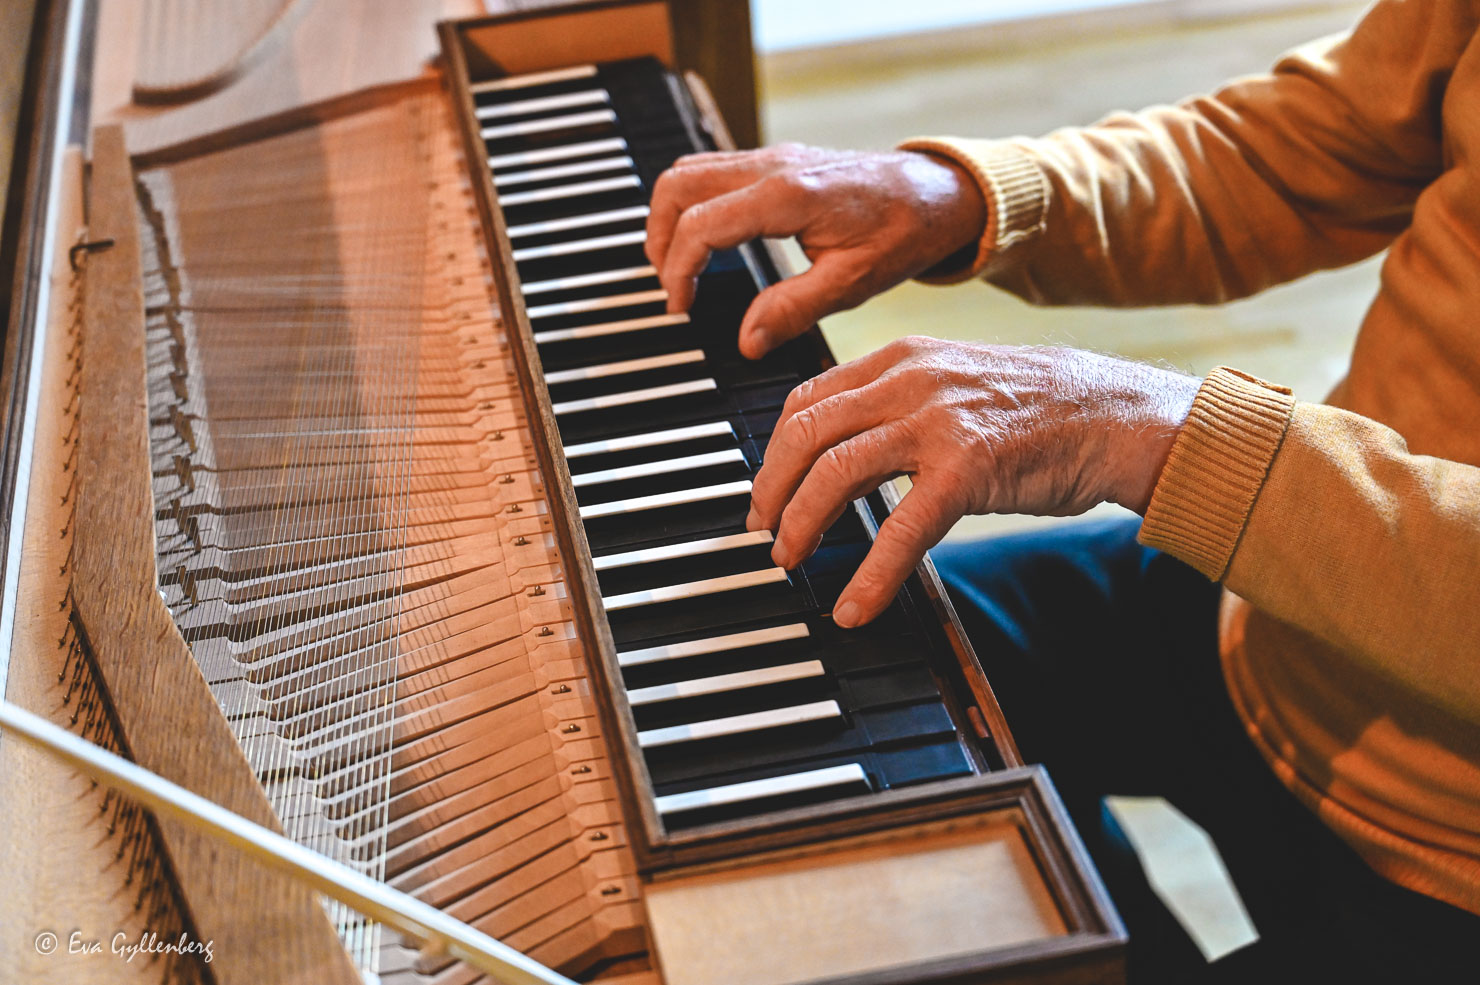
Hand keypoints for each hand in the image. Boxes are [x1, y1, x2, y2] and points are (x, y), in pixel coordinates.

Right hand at [645, 144, 985, 357]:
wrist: (940, 192)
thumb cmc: (905, 232)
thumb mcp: (853, 282)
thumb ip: (793, 310)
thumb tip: (747, 342)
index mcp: (788, 195)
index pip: (701, 225)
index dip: (679, 270)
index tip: (682, 307)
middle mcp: (773, 165)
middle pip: (677, 186)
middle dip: (660, 239)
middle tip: (673, 287)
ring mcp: (772, 157)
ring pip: (688, 172)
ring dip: (671, 219)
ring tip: (681, 268)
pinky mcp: (776, 161)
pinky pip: (712, 172)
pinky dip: (693, 205)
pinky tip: (706, 243)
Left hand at [748, 337, 1199, 625]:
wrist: (1118, 416)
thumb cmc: (1042, 409)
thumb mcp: (956, 382)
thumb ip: (900, 401)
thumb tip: (846, 443)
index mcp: (900, 358)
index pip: (808, 400)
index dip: (776, 451)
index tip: (767, 490)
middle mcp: (910, 380)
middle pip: (805, 433)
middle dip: (772, 489)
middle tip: (764, 532)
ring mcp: (938, 422)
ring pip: (835, 472)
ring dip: (800, 523)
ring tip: (791, 560)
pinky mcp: (967, 469)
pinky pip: (899, 529)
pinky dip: (869, 575)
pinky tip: (854, 607)